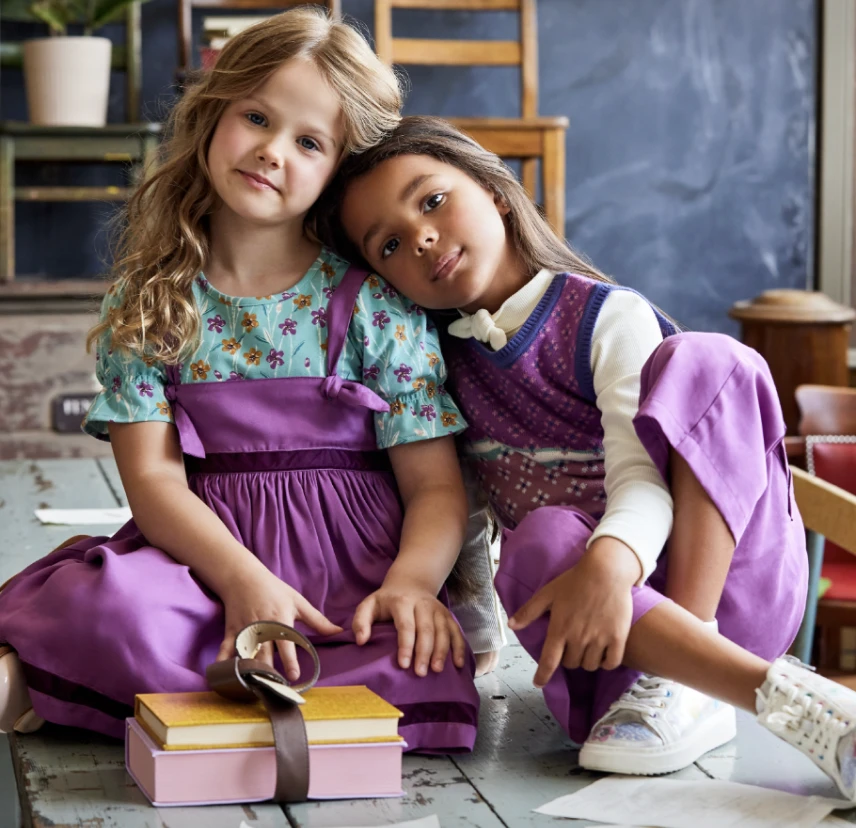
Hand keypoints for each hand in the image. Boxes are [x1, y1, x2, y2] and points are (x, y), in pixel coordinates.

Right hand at [216, 566, 341, 680]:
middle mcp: (262, 627)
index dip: (290, 660)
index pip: (286, 643)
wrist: (244, 577)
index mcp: (280, 620)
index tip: (294, 676)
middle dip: (269, 672)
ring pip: (247, 655)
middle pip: (265, 654)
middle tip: (275, 690)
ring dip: (250, 672)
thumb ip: (317, 620)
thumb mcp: (298, 602)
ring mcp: (245, 630)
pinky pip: (226, 649)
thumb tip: (338, 631)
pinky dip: (223, 662)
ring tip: (254, 689)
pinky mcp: (232, 631)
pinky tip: (221, 677)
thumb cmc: (275, 590)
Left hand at [352, 577, 466, 675]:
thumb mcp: (369, 605)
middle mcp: (422, 604)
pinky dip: (459, 647)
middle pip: (426, 629)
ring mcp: (437, 609)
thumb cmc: (387, 601)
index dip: (405, 645)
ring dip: (441, 651)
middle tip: (420, 673)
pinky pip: (456, 631)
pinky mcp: (447, 615)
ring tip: (436, 670)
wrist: (410, 583)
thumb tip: (361, 641)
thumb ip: (360, 621)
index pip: (406, 625)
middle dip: (424, 652)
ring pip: (443, 630)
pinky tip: (457, 663)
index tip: (404, 665)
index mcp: (402, 602)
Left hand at [508, 538, 639, 687]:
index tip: (539, 683)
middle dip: (568, 659)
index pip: (549, 661)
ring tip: (587, 647)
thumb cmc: (574, 580)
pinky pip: (611, 663)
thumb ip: (529, 611)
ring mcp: (599, 639)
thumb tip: (511, 625)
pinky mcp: (618, 637)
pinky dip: (605, 663)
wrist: (606, 571)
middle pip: (571, 664)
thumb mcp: (548, 593)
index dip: (543, 675)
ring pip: (590, 665)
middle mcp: (578, 637)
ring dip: (586, 661)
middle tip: (571, 645)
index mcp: (559, 628)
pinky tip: (603, 654)